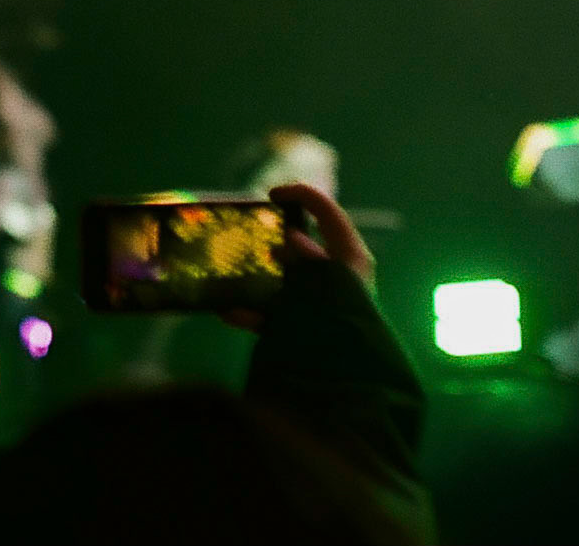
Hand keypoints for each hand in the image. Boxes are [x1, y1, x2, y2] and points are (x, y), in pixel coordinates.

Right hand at [220, 182, 372, 331]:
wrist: (345, 381)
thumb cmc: (341, 323)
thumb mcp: (325, 283)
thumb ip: (307, 258)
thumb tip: (292, 240)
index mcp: (350, 258)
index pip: (327, 213)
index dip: (301, 196)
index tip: (270, 196)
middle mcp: (339, 279)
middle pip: (304, 247)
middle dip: (274, 241)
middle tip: (249, 238)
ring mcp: (322, 305)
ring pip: (288, 281)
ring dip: (260, 278)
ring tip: (233, 274)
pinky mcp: (308, 331)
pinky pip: (279, 316)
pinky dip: (255, 314)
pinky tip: (228, 313)